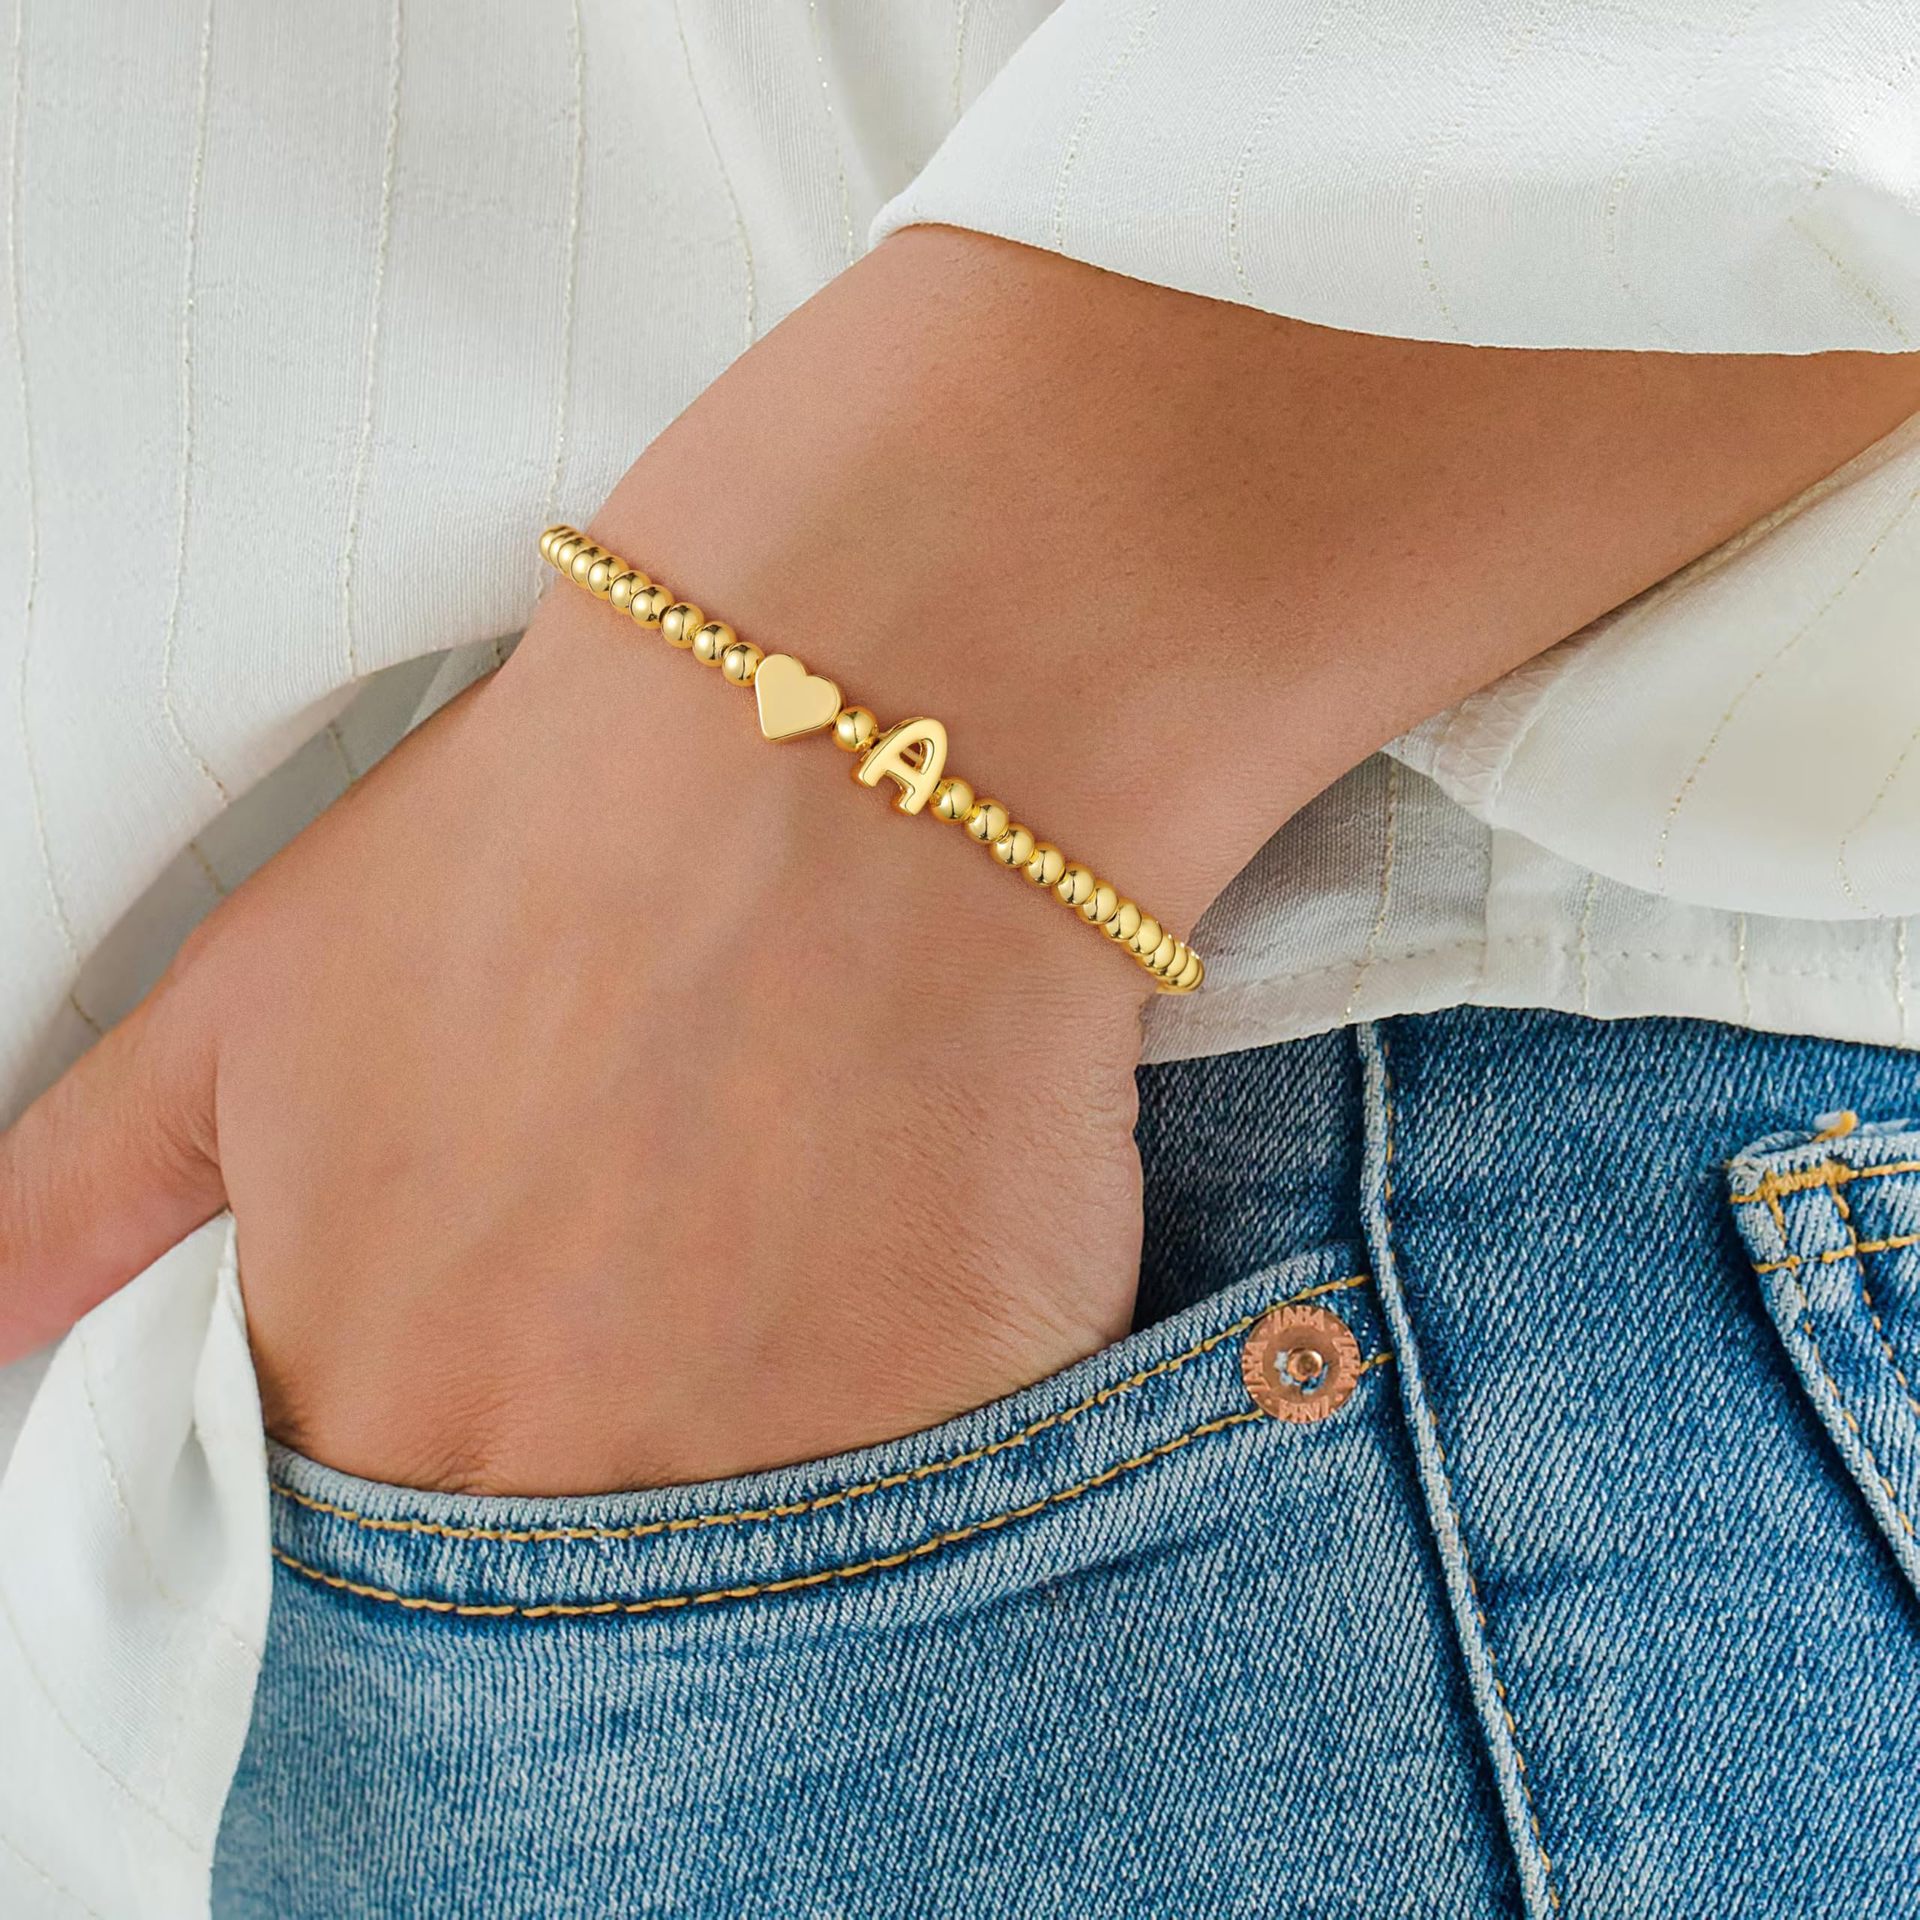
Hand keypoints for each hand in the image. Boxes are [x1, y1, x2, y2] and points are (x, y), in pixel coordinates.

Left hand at [6, 229, 1916, 1493]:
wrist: (838, 734)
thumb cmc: (548, 837)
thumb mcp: (256, 1004)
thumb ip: (88, 1196)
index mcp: (364, 1394)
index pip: (378, 1555)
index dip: (473, 1450)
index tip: (536, 1362)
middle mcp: (547, 1475)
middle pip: (581, 1580)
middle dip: (625, 1449)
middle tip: (696, 1278)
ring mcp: (766, 1472)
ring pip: (773, 1561)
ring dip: (787, 1449)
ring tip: (818, 1243)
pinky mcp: (970, 1426)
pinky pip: (953, 1498)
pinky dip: (943, 1413)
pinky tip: (938, 1251)